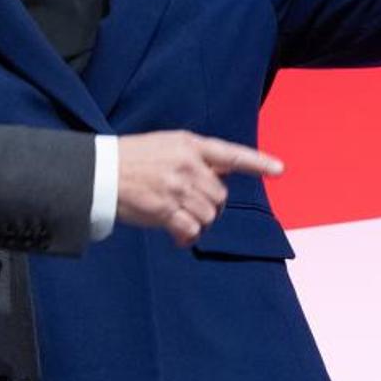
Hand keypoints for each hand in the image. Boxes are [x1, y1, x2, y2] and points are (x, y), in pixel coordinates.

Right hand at [115, 131, 283, 246]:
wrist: (100, 172)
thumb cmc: (132, 159)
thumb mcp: (166, 145)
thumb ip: (194, 159)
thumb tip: (220, 180)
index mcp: (188, 144)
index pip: (230, 154)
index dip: (257, 162)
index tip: (280, 169)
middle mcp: (187, 164)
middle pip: (220, 195)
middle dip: (210, 206)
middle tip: (190, 207)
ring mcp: (177, 187)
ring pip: (209, 215)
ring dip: (199, 222)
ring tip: (180, 220)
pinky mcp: (165, 209)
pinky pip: (192, 229)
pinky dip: (188, 236)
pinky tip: (178, 235)